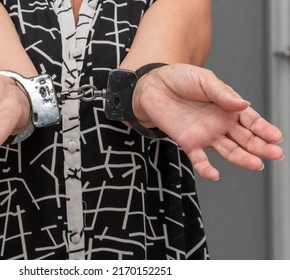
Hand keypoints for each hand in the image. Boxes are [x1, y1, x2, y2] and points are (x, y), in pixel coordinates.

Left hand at [133, 64, 283, 179]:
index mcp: (228, 107)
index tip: (276, 137)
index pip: (251, 121)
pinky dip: (206, 169)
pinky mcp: (188, 143)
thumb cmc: (179, 79)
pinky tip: (214, 175)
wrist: (153, 86)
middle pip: (245, 138)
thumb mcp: (204, 80)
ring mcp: (206, 135)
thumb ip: (222, 94)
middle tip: (275, 154)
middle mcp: (220, 124)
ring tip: (256, 164)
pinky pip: (199, 159)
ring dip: (242, 158)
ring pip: (228, 151)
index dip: (264, 129)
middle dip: (261, 147)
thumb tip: (243, 104)